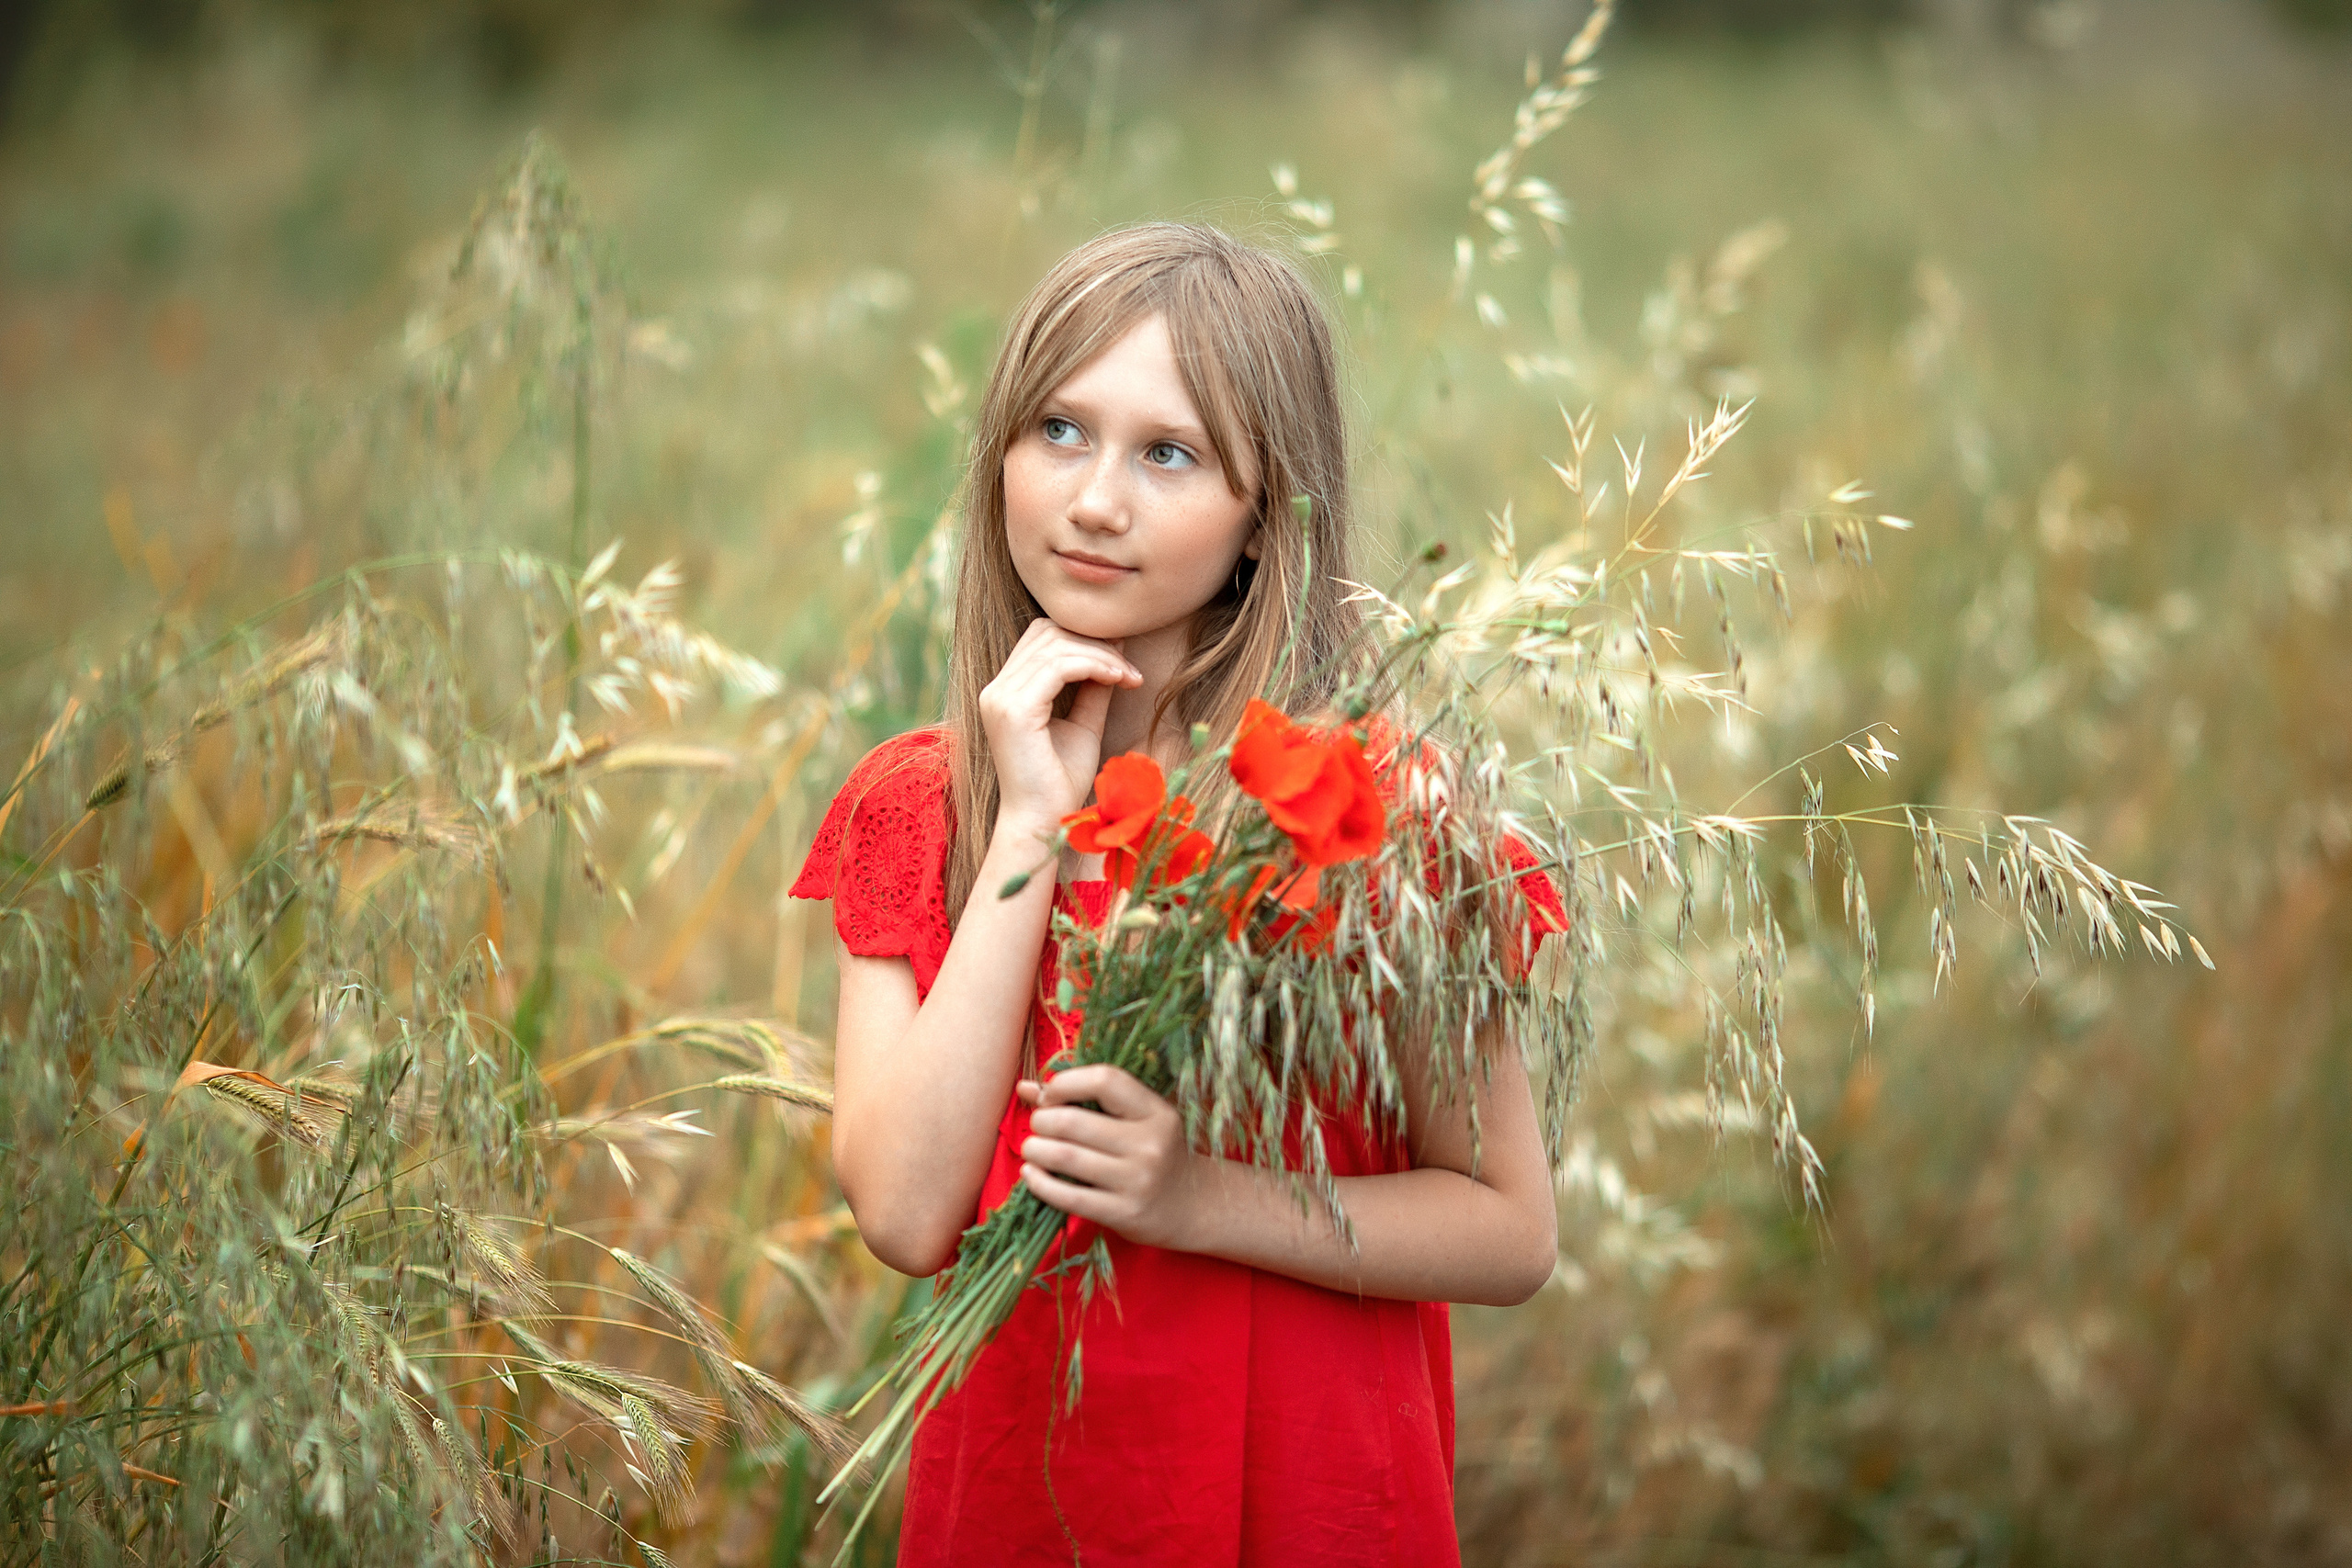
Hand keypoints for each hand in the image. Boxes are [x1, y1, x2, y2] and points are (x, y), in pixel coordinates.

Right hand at [979, 619, 1142, 829]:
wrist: (1043, 823)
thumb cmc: (1061, 782)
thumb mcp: (1083, 725)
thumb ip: (1093, 688)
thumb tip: (1115, 651)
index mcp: (1005, 692)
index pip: (1041, 637)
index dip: (1084, 640)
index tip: (1123, 664)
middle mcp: (995, 690)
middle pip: (1048, 633)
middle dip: (1095, 643)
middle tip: (1130, 670)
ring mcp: (1000, 698)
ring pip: (1057, 646)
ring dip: (1102, 655)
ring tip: (1129, 677)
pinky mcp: (1014, 710)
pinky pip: (1060, 666)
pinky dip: (1095, 666)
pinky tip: (1118, 680)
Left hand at [1017, 1065, 1200, 1250]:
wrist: (1192, 1206)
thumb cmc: (1156, 1153)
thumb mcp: (1136, 1120)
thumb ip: (1087, 1100)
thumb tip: (1025, 1089)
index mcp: (1156, 1112)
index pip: (1104, 1081)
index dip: (1066, 1083)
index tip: (1051, 1095)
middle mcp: (1150, 1144)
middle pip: (1074, 1121)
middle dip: (1042, 1120)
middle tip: (1037, 1125)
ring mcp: (1138, 1181)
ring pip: (1066, 1157)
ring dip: (1035, 1149)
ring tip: (1031, 1148)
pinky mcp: (1124, 1213)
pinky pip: (1069, 1196)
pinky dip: (1040, 1183)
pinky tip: (1032, 1174)